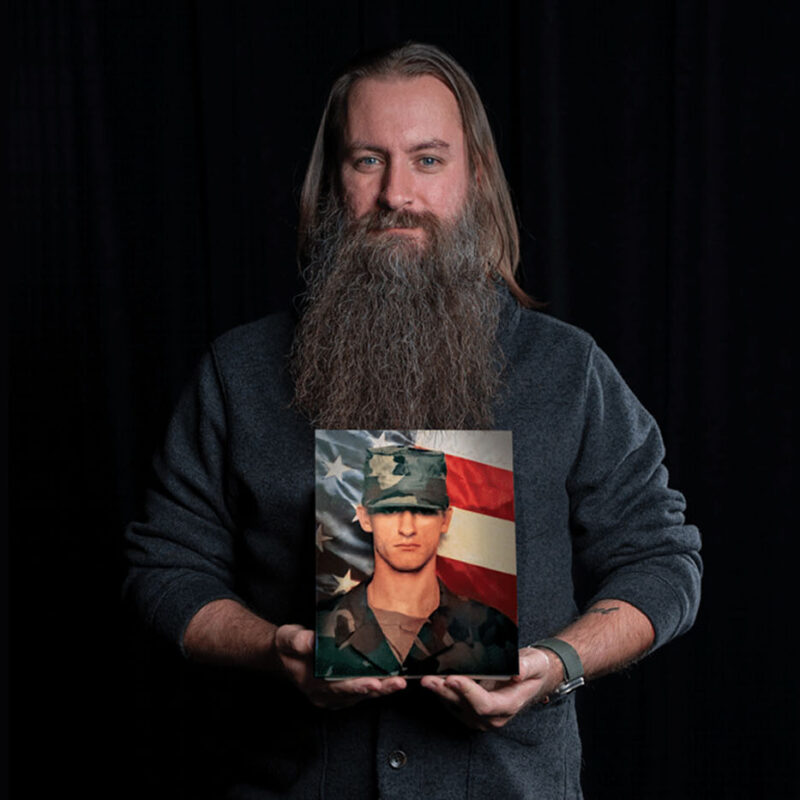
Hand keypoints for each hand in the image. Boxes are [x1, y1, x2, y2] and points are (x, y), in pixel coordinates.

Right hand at [273, 624, 406, 709]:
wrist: (284, 653)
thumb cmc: (287, 646)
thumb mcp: (289, 639)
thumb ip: (299, 642)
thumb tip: (311, 641)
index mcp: (313, 687)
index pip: (338, 688)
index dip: (357, 686)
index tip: (374, 683)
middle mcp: (326, 696)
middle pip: (356, 694)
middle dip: (379, 689)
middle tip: (398, 683)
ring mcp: (334, 695)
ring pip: (362, 694)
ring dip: (382, 689)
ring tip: (401, 682)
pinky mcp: (342, 689)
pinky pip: (361, 690)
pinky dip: (377, 685)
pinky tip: (391, 678)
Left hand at [419, 647, 559, 729]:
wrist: (531, 677)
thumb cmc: (533, 668)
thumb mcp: (536, 663)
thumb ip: (527, 667)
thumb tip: (517, 671)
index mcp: (509, 705)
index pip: (485, 703)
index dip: (467, 692)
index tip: (453, 677)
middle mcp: (493, 716)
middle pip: (465, 706)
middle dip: (445, 692)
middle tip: (428, 679)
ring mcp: (480, 716)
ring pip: (455, 706)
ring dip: (439, 692)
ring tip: (424, 678)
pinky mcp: (470, 710)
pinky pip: (452, 703)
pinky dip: (441, 691)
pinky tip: (431, 678)